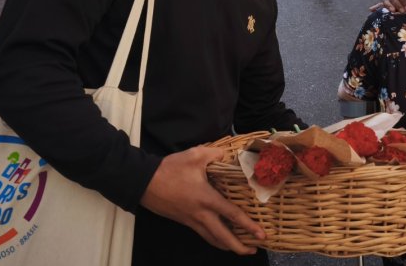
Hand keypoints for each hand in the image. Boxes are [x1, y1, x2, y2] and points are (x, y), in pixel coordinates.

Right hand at [140, 146, 264, 253]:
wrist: (143, 182)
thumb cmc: (169, 169)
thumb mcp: (195, 155)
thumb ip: (215, 154)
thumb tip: (226, 155)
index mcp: (207, 199)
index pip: (232, 215)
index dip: (248, 226)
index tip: (262, 235)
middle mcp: (201, 214)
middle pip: (223, 238)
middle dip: (239, 247)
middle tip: (254, 250)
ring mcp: (191, 220)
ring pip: (212, 239)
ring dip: (227, 246)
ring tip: (240, 248)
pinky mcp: (184, 221)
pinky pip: (203, 234)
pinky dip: (215, 239)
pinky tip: (220, 237)